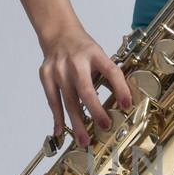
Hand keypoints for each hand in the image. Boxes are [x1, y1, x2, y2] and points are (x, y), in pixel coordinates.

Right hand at [38, 25, 132, 149]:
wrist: (58, 33)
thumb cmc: (83, 49)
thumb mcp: (100, 56)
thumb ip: (109, 76)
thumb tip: (124, 102)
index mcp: (95, 54)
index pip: (111, 71)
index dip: (121, 88)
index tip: (127, 105)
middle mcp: (76, 62)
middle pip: (86, 90)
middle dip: (96, 110)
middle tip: (104, 127)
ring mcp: (59, 69)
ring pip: (68, 100)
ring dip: (76, 122)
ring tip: (84, 141)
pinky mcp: (46, 75)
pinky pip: (52, 100)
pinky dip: (57, 117)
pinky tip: (61, 131)